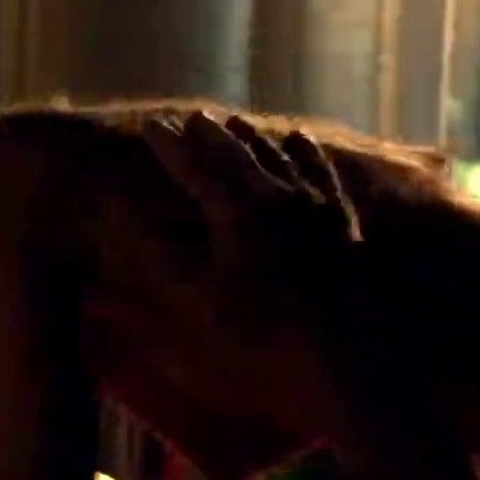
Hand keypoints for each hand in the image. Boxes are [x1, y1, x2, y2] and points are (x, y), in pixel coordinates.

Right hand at [89, 112, 362, 461]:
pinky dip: (305, 152)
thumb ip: (159, 259)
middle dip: (211, 136)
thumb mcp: (200, 307)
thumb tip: (123, 218)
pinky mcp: (345, 222)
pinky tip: (301, 141)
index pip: (195, 168)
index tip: (151, 126)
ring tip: (236, 123)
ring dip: (253, 139)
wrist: (356, 360)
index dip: (170, 147)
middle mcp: (279, 197)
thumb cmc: (267, 341)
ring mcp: (317, 206)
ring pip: (280, 156)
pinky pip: (320, 172)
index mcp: (238, 213)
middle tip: (191, 120)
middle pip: (239, 154)